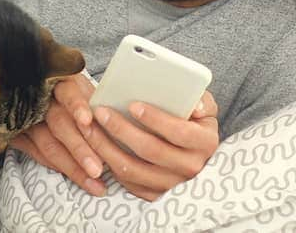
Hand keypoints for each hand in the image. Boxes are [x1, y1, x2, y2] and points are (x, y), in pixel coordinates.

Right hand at [10, 74, 107, 195]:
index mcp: (62, 82)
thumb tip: (124, 119)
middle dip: (79, 148)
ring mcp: (29, 118)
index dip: (77, 106)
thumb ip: (97, 102)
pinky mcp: (20, 133)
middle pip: (59, 123)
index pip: (68, 92)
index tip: (87, 120)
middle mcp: (43, 99)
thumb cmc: (71, 92)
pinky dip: (57, 167)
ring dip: (72, 166)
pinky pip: (37, 154)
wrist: (35, 92)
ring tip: (93, 183)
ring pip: (48, 144)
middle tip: (97, 169)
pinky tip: (77, 178)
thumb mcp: (83, 88)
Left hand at [87, 91, 218, 200]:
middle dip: (122, 129)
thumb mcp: (204, 109)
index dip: (155, 119)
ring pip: (133, 169)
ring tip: (90, 128)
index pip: (179, 132)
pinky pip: (127, 182)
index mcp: (204, 143)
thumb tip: (194, 105)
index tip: (133, 105)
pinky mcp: (155, 194)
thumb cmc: (195, 124)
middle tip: (102, 112)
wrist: (196, 155)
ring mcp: (171, 184)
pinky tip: (96, 147)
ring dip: (107, 148)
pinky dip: (109, 164)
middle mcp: (190, 167)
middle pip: (150, 150)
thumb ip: (200, 101)